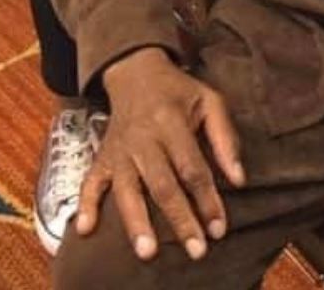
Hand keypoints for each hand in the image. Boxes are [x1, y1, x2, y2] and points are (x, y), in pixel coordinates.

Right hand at [75, 47, 244, 262]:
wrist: (136, 71)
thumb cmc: (179, 92)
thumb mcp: (210, 101)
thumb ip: (225, 138)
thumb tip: (239, 180)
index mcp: (171, 121)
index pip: (192, 167)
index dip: (207, 199)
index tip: (219, 229)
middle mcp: (143, 138)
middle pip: (162, 184)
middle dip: (180, 218)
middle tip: (195, 251)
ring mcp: (119, 150)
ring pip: (127, 189)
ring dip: (136, 221)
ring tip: (147, 251)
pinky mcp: (102, 156)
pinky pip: (90, 182)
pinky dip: (86, 205)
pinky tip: (84, 229)